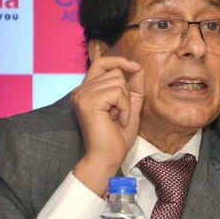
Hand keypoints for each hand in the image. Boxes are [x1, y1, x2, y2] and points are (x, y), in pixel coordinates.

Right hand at [71, 55, 143, 195]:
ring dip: (126, 102)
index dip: (119, 61)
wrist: (107, 157)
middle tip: (119, 113)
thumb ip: (134, 86)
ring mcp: (82, 94)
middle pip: (115, 72)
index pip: (102, 62)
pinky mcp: (87, 101)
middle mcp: (81, 90)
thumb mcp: (130, 106)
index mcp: (87, 90)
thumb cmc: (117, 137)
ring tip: (118, 118)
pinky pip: (118, 92)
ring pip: (118, 81)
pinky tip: (118, 120)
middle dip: (126, 92)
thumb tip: (138, 67)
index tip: (136, 67)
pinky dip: (124, 107)